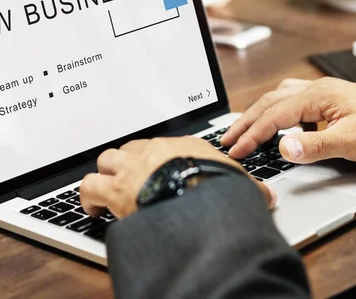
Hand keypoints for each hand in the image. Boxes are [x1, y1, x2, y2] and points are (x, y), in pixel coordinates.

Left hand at [79, 136, 275, 218]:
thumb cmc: (220, 189)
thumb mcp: (240, 185)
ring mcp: (133, 168)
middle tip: (130, 178)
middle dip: (128, 162)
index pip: (164, 146)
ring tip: (106, 190)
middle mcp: (154, 151)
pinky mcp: (115, 189)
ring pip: (106, 159)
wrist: (200, 200)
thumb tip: (267, 196)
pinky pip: (89, 186)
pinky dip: (88, 197)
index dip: (158, 159)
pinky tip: (92, 209)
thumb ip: (250, 187)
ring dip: (104, 174)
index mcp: (183, 146)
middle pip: (131, 148)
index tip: (157, 169)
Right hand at [221, 77, 355, 163]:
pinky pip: (293, 100)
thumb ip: (315, 145)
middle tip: (227, 139)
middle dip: (245, 122)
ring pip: (279, 98)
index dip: (251, 135)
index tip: (235, 151)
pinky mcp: (330, 100)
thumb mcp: (352, 141)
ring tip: (243, 129)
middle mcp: (316, 89)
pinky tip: (279, 121)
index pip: (273, 116)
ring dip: (258, 113)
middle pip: (270, 102)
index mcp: (317, 96)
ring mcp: (323, 93)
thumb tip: (282, 148)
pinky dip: (277, 111)